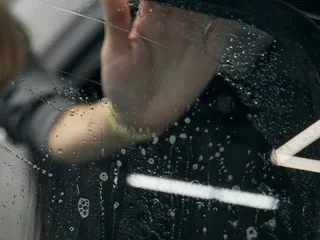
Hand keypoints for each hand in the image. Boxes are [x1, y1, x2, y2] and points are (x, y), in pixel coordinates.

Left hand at [100, 0, 231, 134]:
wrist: (139, 119)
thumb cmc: (121, 87)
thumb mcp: (114, 53)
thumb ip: (116, 19)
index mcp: (150, 19)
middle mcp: (173, 24)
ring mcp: (192, 38)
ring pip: (208, 8)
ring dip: (213, 0)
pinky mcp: (208, 54)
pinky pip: (223, 30)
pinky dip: (230, 16)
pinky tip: (233, 8)